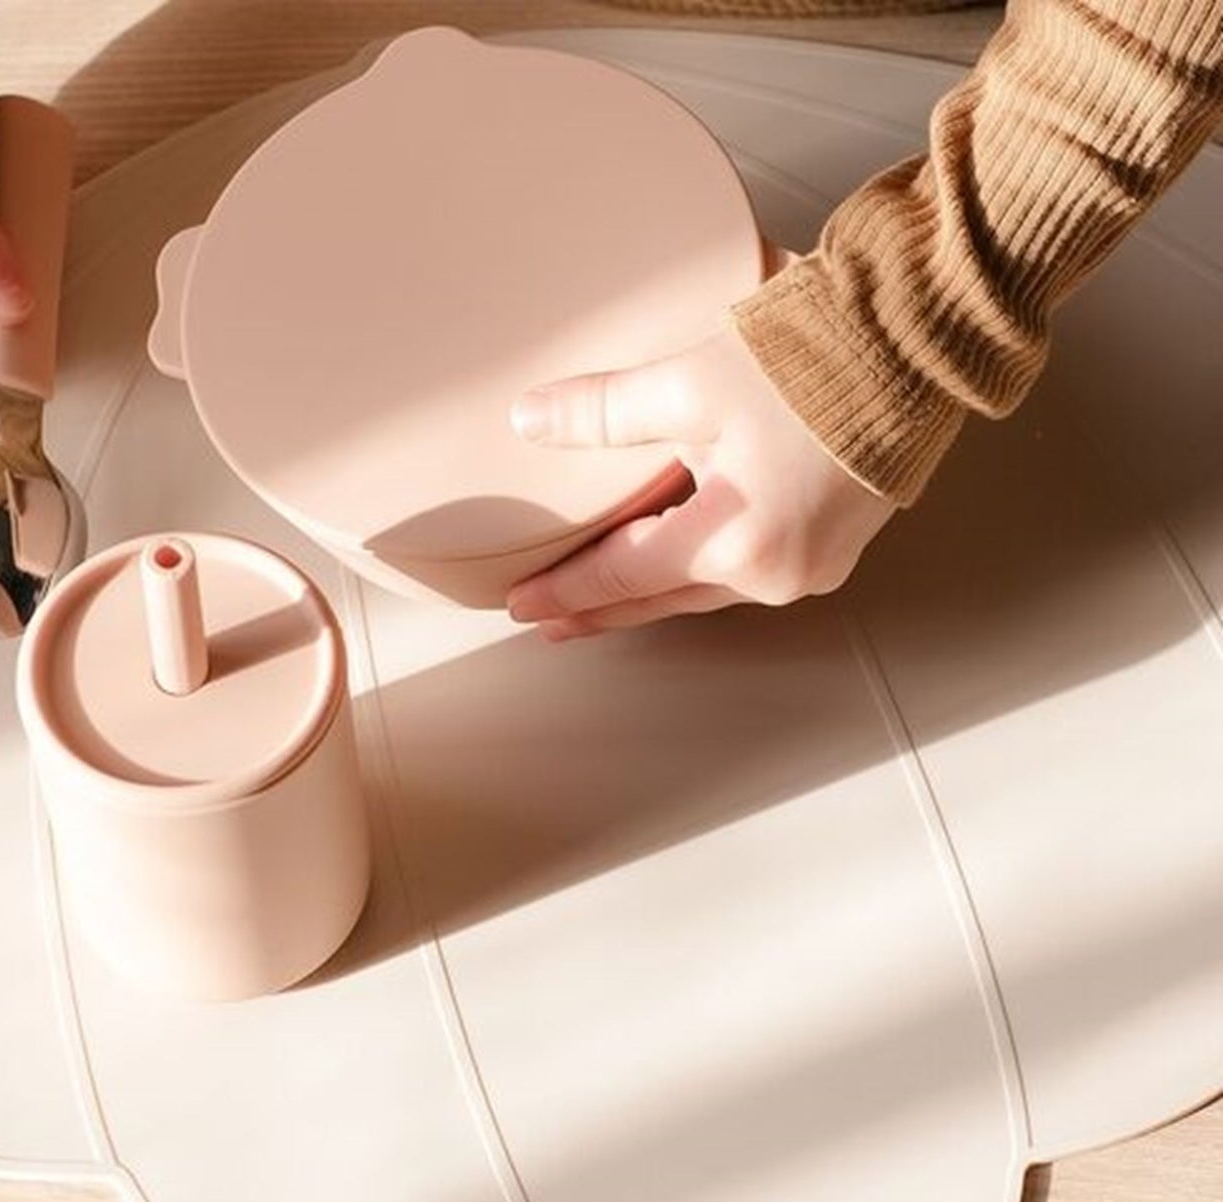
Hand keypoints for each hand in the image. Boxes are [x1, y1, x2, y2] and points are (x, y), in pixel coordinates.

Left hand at [504, 311, 894, 640]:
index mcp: (736, 540)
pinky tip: (677, 561)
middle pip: (663, 598)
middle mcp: (776, 573)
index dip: (565, 592)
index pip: (622, 578)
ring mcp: (812, 566)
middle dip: (600, 610)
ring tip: (601, 597)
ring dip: (653, 592)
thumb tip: (529, 419)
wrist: (922, 338)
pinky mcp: (836, 546)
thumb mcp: (692, 382)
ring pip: (707, 589)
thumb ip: (603, 411)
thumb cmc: (818, 357)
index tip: (520, 605)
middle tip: (547, 621)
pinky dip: (703, 568)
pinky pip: (750, 571)